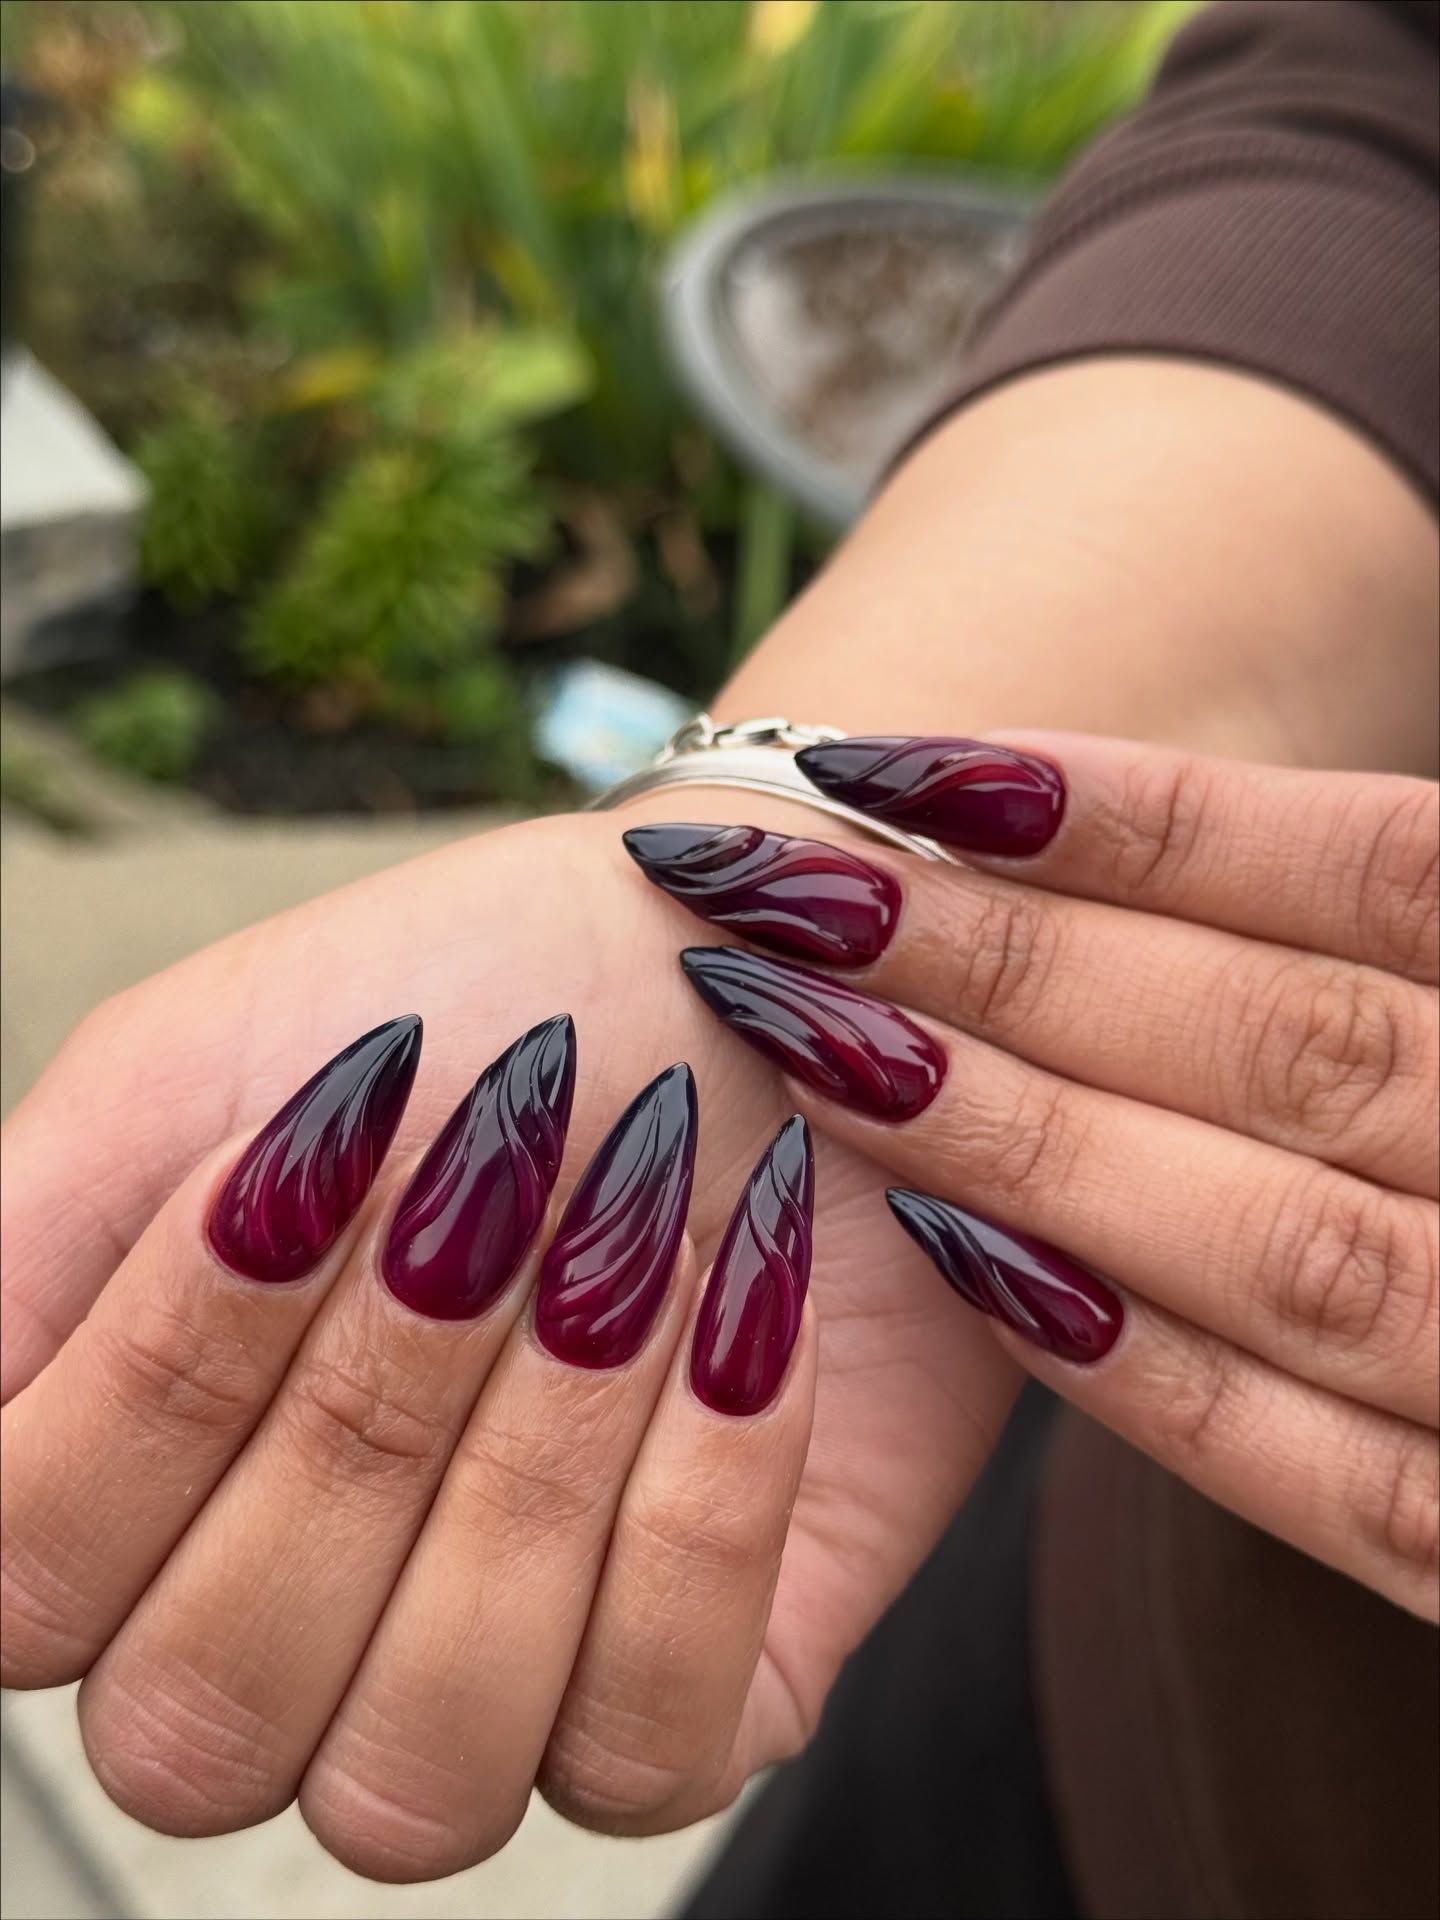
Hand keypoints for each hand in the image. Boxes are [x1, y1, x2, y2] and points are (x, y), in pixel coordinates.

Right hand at [0, 801, 1018, 1878]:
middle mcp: (274, 1643)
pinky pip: (644, 1748)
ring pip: (420, 1776)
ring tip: (620, 1256)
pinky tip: (735, 1314)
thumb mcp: (190, 1070)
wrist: (744, 979)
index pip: (30, 1580)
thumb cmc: (455, 1008)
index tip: (299, 1163)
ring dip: (530, 1471)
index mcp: (126, 1500)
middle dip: (365, 1411)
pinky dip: (700, 1505)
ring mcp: (477, 1703)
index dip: (165, 1376)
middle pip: (212, 1710)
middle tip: (477, 1197)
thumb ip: (20, 1253)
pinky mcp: (682, 1707)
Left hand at [648, 734, 1439, 1618]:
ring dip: (1033, 1144)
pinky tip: (965, 1270)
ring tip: (818, 1043)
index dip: (1136, 814)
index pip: (1379, 871)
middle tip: (783, 885)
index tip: (904, 762)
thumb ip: (1399, 914)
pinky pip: (1336, 1482)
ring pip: (1288, 1245)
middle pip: (1290, 1041)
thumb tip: (1103, 793)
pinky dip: (1155, 1378)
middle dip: (1015, 961)